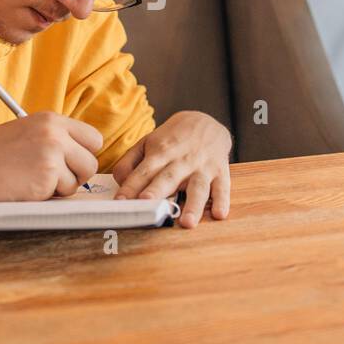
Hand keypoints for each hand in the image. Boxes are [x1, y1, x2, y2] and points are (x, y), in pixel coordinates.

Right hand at [0, 112, 102, 201]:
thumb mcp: (23, 133)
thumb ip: (52, 140)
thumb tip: (79, 159)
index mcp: (50, 119)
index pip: (93, 138)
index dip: (83, 155)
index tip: (69, 164)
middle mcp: (55, 133)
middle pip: (92, 161)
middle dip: (77, 175)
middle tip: (52, 179)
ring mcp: (52, 154)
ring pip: (79, 180)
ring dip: (60, 188)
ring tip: (31, 181)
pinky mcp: (46, 176)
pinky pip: (62, 194)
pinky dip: (47, 197)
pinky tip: (24, 188)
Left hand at [111, 111, 231, 227]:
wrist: (205, 121)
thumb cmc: (171, 139)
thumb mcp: (147, 143)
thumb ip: (129, 162)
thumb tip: (121, 183)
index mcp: (160, 152)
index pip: (143, 171)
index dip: (131, 186)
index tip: (120, 201)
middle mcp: (181, 160)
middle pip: (168, 178)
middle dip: (157, 191)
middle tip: (146, 205)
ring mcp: (202, 167)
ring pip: (197, 187)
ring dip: (193, 205)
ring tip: (187, 222)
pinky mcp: (220, 172)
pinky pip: (222, 187)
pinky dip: (222, 201)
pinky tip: (219, 214)